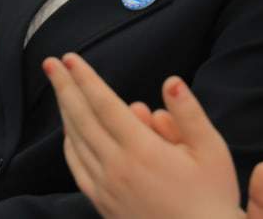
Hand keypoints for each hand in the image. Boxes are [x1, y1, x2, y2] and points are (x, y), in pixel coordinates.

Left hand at [44, 53, 260, 218]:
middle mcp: (117, 167)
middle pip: (81, 118)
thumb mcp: (212, 152)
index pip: (104, 104)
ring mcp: (106, 187)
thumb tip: (171, 81)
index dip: (85, 79)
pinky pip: (77, 167)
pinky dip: (69, 143)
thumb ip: (189, 114)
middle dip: (64, 87)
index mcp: (143, 150)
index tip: (70, 58)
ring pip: (75, 141)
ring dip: (65, 111)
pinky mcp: (102, 203)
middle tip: (50, 63)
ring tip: (60, 89)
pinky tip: (69, 130)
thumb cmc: (212, 198)